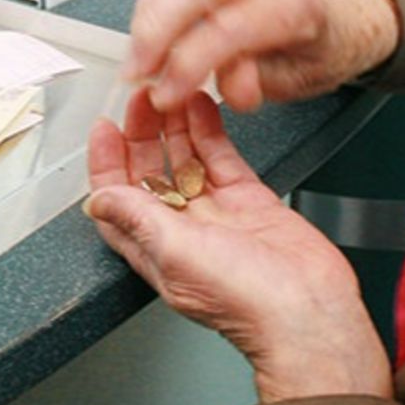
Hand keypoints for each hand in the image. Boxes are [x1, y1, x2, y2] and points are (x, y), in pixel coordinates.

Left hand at [86, 89, 391, 402]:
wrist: (307, 310)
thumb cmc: (244, 301)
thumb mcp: (174, 252)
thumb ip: (136, 219)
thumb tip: (97, 200)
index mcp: (154, 248)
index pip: (117, 198)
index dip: (106, 162)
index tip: (105, 129)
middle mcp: (182, 231)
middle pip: (150, 173)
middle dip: (141, 135)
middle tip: (140, 100)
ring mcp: (216, 215)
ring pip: (186, 160)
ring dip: (174, 127)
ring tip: (169, 94)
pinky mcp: (249, 202)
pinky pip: (222, 159)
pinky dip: (210, 131)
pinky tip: (202, 107)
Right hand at [124, 0, 400, 112]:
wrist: (334, 26)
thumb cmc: (317, 53)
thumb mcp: (297, 83)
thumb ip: (259, 82)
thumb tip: (227, 85)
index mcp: (293, 7)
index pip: (228, 27)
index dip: (188, 64)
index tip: (166, 94)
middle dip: (155, 33)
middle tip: (137, 74)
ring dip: (146, 21)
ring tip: (139, 62)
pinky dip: (150, 9)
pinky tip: (147, 40)